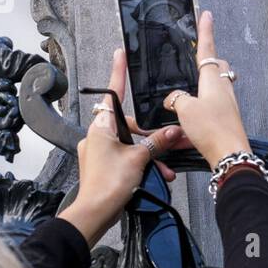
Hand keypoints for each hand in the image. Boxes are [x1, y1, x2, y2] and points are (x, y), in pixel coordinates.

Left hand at [59, 50, 182, 246]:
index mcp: (101, 128)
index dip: (118, 73)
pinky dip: (141, 164)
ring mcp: (99, 152)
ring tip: (165, 169)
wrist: (94, 214)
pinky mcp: (103, 166)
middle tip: (170, 140)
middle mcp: (97, 136)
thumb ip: (157, 142)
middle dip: (150, 135)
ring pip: (130, 144)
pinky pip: (126, 157)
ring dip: (149, 155)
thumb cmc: (109, 184)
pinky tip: (156, 175)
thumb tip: (172, 131)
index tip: (120, 54)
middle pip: (129, 125)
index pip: (112, 94)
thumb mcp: (139, 159)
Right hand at [162, 10, 250, 169]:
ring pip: (216, 88)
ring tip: (186, 96)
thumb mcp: (186, 109)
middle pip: (217, 67)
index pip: (208, 49)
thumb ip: (177, 99)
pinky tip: (190, 122)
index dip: (205, 31)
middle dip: (209, 60)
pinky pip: (213, 107)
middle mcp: (223, 90)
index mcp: (213, 80)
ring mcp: (227, 105)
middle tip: (197, 58)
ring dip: (203, 87)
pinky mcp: (226, 120)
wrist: (230, 156)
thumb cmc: (212, 130)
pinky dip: (201, 108)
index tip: (206, 15)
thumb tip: (174, 99)